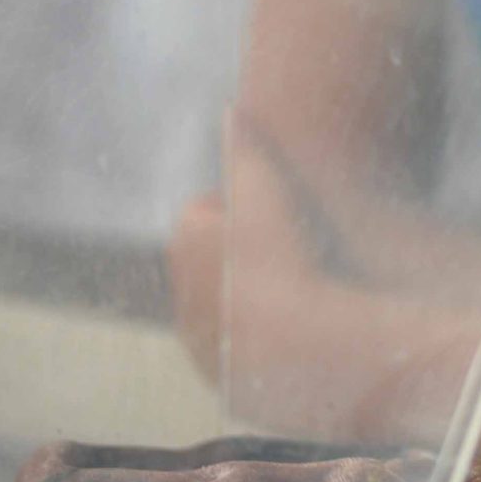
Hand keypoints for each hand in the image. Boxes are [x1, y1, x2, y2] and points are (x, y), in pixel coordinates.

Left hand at [165, 117, 348, 392]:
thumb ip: (245, 144)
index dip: (243, 208)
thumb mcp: (265, 186)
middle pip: (213, 259)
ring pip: (224, 304)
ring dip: (249, 298)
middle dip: (241, 253)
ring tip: (298, 293)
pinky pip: (239, 348)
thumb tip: (230, 106)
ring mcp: (200, 336)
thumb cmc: (282, 256)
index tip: (277, 214)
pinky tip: (296, 331)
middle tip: (291, 251)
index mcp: (186, 241)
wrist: (296, 344)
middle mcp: (182, 291)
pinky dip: (259, 339)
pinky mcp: (222, 374)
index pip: (207, 210)